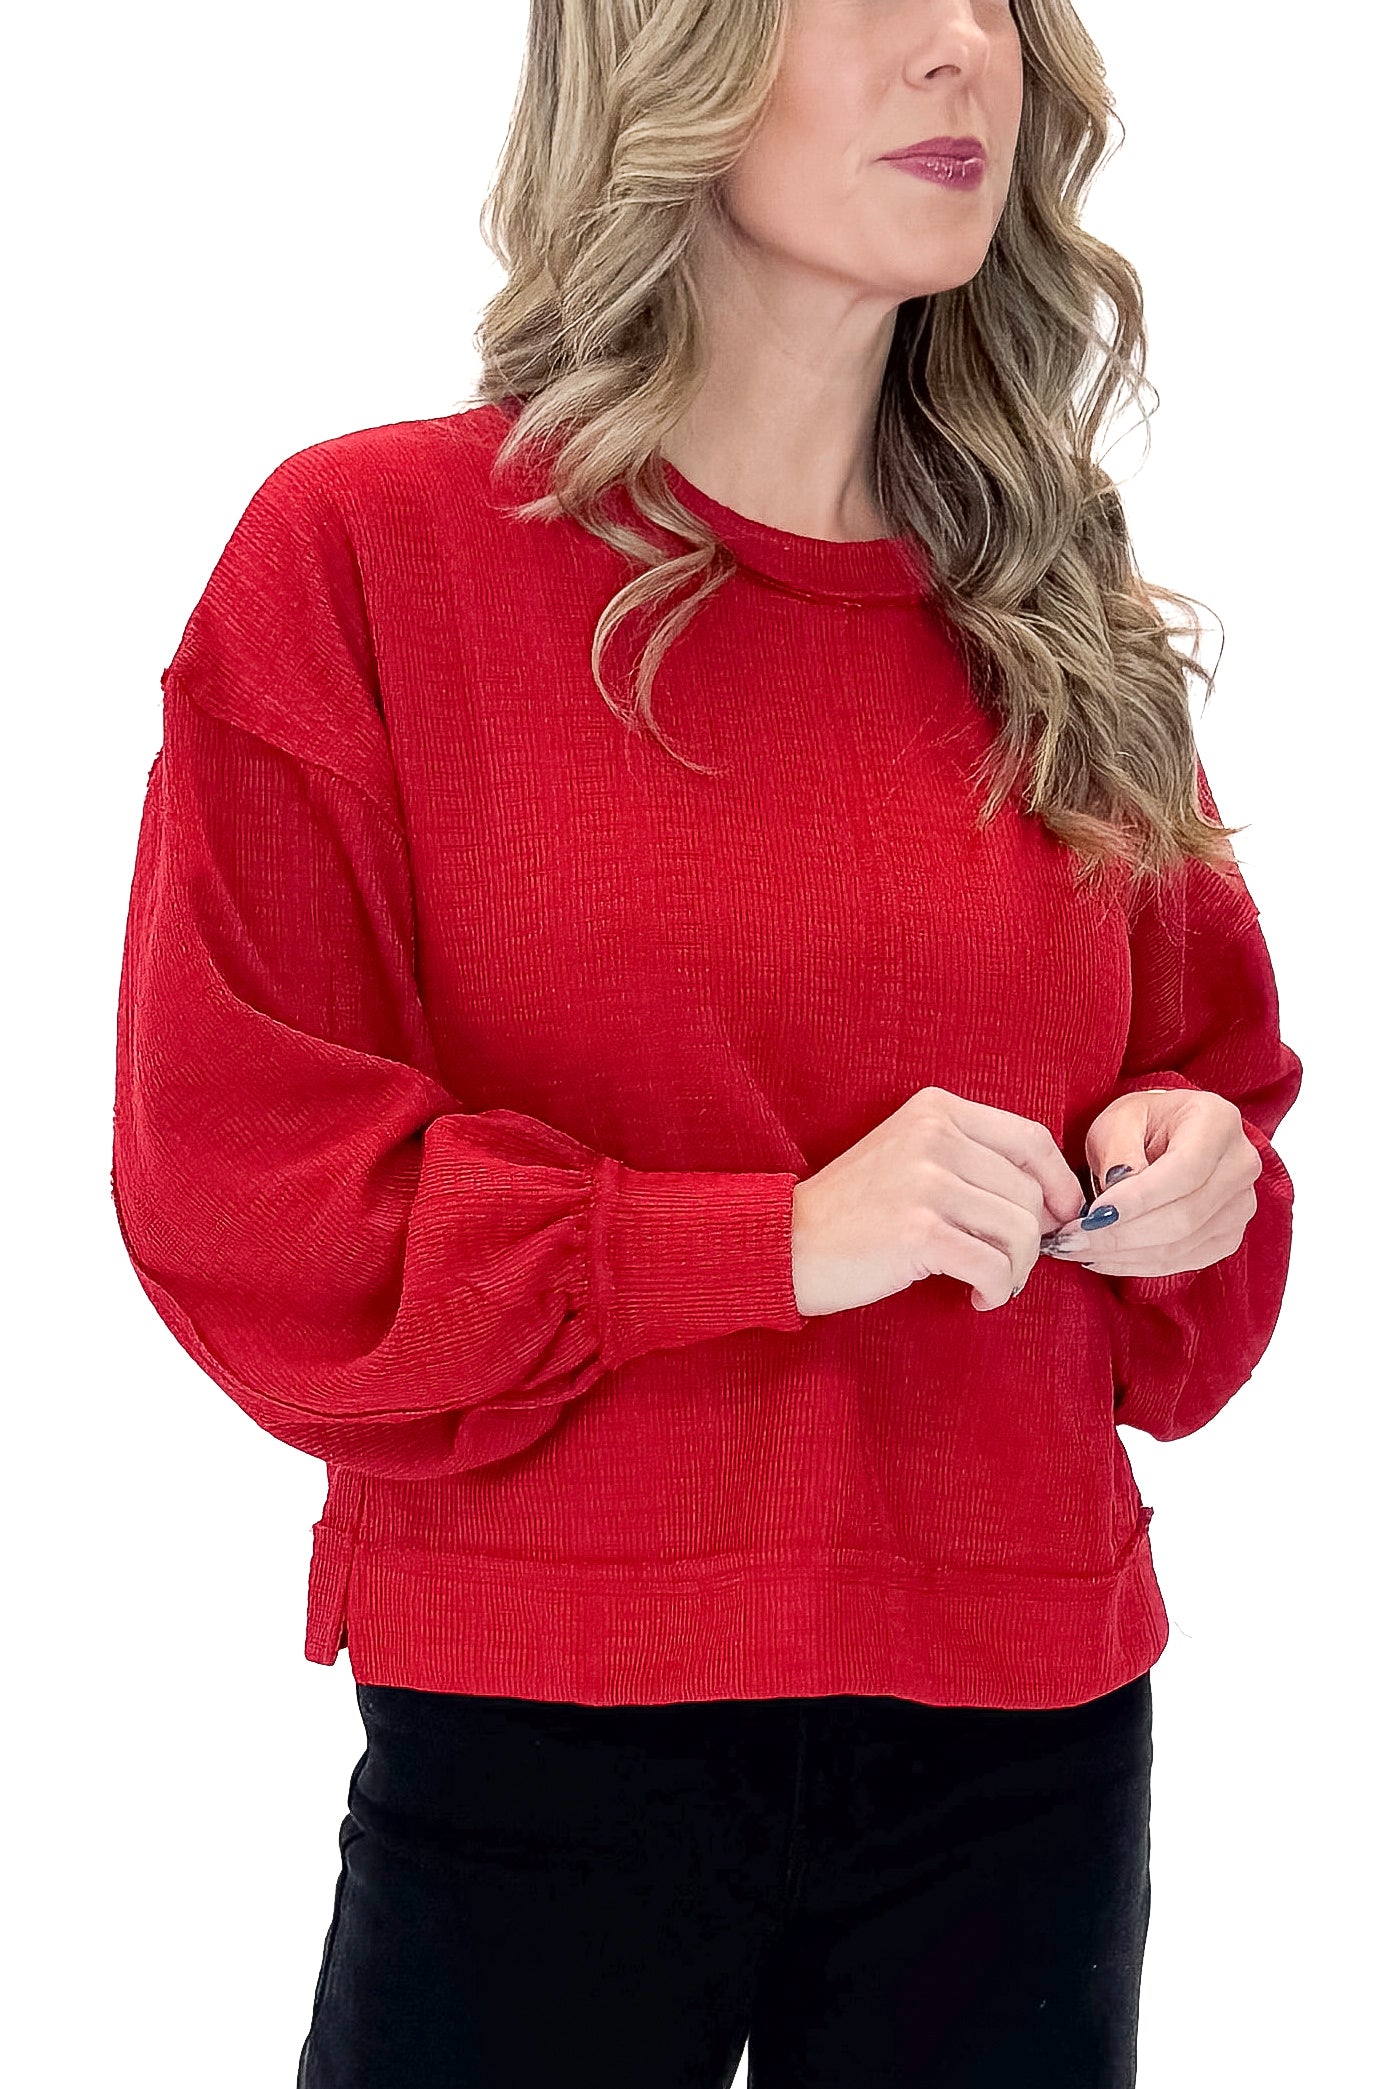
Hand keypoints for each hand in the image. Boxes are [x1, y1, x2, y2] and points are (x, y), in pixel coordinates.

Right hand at [791, 1086, 1086, 1317]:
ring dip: (1016, 1270)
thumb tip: (1056, 1201)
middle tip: (1008, 1264)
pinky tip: (977, 1298)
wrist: (787, 1244)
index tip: (1059, 1219)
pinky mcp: (918, 1232)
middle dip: (1033, 1240)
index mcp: (936, 1110)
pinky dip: (997, 1290)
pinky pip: (994, 1266)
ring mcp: (925, 1182)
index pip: (1031, 1140)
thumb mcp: (912, 1157)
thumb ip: (974, 1160)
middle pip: (1029, 1193)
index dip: (1060, 1184)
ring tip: (990, 1283)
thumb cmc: (856, 1210)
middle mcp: (934, 1136)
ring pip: (1020, 1231)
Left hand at [1040, 1087, 1260, 1277]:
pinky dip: (1139, 1265)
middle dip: (1121, 1234)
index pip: (1184, 1171)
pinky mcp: (1228, 1236)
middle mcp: (1241, 1164)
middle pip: (1185, 1215)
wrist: (1167, 1136)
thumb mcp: (1118, 1120)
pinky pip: (1184, 1261)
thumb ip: (1118, 1150)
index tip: (1092, 1215)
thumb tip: (1118, 1189)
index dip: (1138, 1199)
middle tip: (1072, 1240)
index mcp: (1218, 1122)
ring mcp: (1241, 1205)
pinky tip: (1103, 1258)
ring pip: (1183, 1244)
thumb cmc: (1141, 1123)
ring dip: (1124, 1254)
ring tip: (1078, 1249)